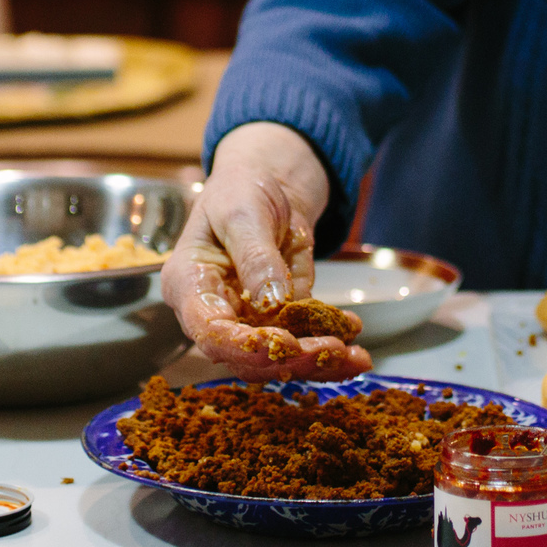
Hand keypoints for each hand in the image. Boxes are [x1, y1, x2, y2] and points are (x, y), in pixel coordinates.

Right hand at [159, 121, 370, 381]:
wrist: (268, 184)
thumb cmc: (241, 190)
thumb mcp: (243, 212)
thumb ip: (255, 256)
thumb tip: (272, 302)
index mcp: (190, 284)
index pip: (209, 330)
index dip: (242, 345)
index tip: (282, 344)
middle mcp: (215, 312)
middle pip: (244, 354)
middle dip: (290, 359)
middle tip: (333, 351)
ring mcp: (247, 320)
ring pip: (276, 358)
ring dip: (317, 362)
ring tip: (356, 357)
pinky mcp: (279, 319)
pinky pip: (302, 341)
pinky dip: (329, 344)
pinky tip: (353, 330)